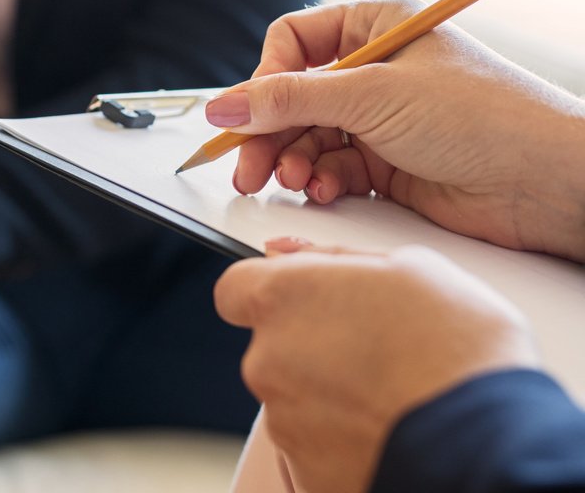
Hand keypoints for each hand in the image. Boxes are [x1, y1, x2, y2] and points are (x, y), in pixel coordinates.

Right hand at [206, 0, 584, 261]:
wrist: (547, 182)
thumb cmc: (482, 116)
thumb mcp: (373, 96)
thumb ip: (289, 100)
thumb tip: (221, 105)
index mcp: (375, 27)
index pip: (292, 42)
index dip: (264, 77)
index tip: (246, 113)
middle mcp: (374, 70)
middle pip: (291, 97)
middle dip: (268, 133)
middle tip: (249, 169)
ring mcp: (380, 119)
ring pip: (306, 137)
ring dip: (293, 161)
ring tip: (295, 181)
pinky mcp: (388, 164)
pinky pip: (332, 169)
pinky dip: (322, 181)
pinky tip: (327, 190)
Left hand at [214, 240, 538, 492]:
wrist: (488, 447)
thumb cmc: (459, 353)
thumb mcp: (412, 268)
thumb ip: (336, 259)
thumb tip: (294, 253)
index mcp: (283, 300)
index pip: (236, 290)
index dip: (271, 295)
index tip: (302, 302)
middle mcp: (267, 360)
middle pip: (273, 348)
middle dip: (311, 348)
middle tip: (374, 352)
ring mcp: (283, 420)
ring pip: (296, 398)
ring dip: (330, 394)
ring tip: (392, 394)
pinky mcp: (302, 470)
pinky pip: (314, 444)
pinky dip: (342, 438)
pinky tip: (387, 428)